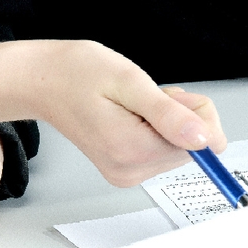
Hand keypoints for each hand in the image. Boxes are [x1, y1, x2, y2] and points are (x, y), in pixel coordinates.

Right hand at [26, 40, 225, 186]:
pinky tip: (129, 115)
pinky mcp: (126, 169)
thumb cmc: (77, 74)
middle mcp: (130, 170)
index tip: (164, 97)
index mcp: (132, 151)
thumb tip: (204, 141)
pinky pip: (162, 150)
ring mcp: (127, 173)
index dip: (193, 111)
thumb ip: (169, 115)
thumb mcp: (130, 82)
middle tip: (144, 97)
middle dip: (179, 115)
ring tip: (131, 104)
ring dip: (166, 120)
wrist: (42, 83)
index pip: (205, 143)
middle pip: (193, 147)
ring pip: (179, 148)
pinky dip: (154, 128)